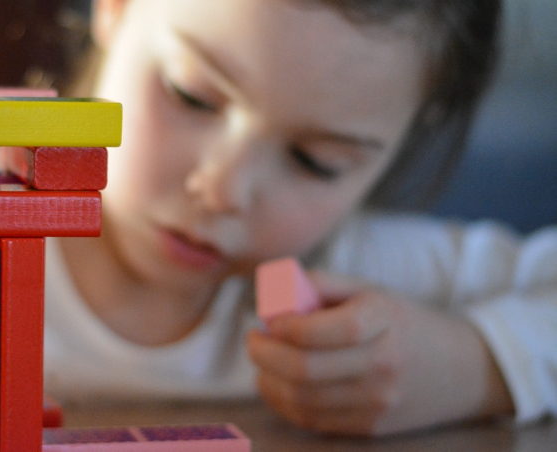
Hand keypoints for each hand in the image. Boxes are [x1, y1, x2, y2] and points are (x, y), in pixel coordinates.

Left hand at [247, 271, 513, 435]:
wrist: (461, 369)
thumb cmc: (401, 321)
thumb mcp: (369, 290)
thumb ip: (320, 285)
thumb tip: (272, 296)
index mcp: (384, 321)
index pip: (325, 330)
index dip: (286, 327)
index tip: (269, 320)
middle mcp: (384, 365)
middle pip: (306, 370)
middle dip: (265, 354)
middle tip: (253, 339)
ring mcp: (378, 402)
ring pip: (303, 399)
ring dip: (268, 379)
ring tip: (261, 360)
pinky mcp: (371, 427)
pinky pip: (313, 420)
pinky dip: (282, 402)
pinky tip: (274, 383)